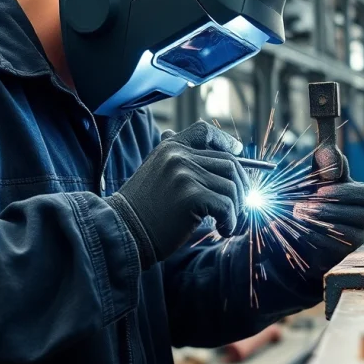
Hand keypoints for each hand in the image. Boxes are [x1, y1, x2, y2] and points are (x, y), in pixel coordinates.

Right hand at [108, 121, 247, 268]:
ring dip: (237, 208)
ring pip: (232, 187)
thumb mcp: (157, 173)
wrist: (123, 231)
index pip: (204, 131)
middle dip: (240, 186)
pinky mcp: (191, 195)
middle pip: (229, 163)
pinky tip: (223, 230)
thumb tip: (221, 152)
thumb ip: (180, 161)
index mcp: (170, 147)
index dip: (225, 140)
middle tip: (239, 206)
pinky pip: (227, 206)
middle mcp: (178, 155)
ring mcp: (184, 173)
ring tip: (228, 223)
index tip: (238, 151)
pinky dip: (231, 221)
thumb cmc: (143, 209)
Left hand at [289, 150, 363, 275]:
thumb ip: (323, 163)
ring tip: (299, 213)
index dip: (347, 191)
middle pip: (362, 214)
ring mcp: (358, 236)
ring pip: (351, 231)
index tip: (322, 186)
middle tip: (306, 202)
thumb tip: (330, 149)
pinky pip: (339, 247)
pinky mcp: (345, 252)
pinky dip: (320, 237)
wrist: (297, 229)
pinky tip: (303, 229)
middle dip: (333, 207)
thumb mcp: (315, 178)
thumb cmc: (310, 199)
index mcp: (361, 197)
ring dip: (323, 221)